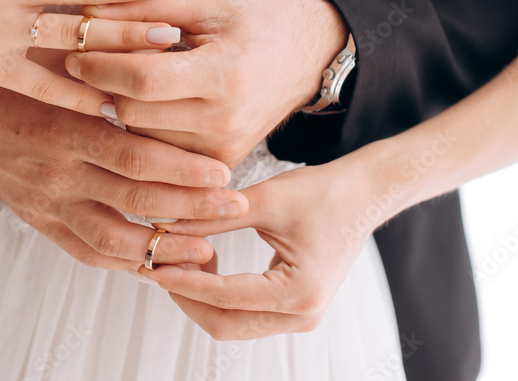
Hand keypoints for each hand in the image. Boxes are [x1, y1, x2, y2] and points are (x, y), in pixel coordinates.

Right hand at [0, 70, 250, 271]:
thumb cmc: (12, 72)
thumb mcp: (50, 51)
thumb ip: (103, 47)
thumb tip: (167, 33)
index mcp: (61, 129)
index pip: (131, 156)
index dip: (181, 169)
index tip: (224, 172)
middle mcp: (56, 174)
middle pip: (134, 200)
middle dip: (190, 209)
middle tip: (236, 208)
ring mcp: (48, 204)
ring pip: (113, 241)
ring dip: (163, 249)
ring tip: (208, 250)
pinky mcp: (41, 222)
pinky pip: (87, 254)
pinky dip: (126, 263)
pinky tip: (160, 264)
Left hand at [65, 0, 348, 164]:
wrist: (313, 55)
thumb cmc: (258, 17)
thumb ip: (146, 3)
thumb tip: (84, 14)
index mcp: (224, 74)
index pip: (141, 80)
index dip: (99, 65)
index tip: (73, 52)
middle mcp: (225, 121)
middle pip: (132, 114)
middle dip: (101, 88)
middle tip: (82, 64)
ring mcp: (224, 150)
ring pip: (140, 140)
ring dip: (118, 112)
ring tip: (109, 81)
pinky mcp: (222, 163)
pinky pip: (162, 154)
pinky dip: (142, 130)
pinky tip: (136, 103)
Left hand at [139, 157, 377, 339]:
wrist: (365, 193)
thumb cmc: (324, 192)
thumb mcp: (265, 200)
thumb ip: (214, 218)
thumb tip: (165, 226)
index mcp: (299, 294)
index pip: (225, 297)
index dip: (183, 281)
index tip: (152, 264)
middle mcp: (302, 315)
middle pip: (224, 324)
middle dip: (186, 296)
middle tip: (157, 264)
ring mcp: (300, 317)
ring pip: (232, 323)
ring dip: (199, 296)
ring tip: (177, 257)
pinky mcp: (294, 308)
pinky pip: (245, 313)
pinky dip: (217, 294)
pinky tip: (203, 259)